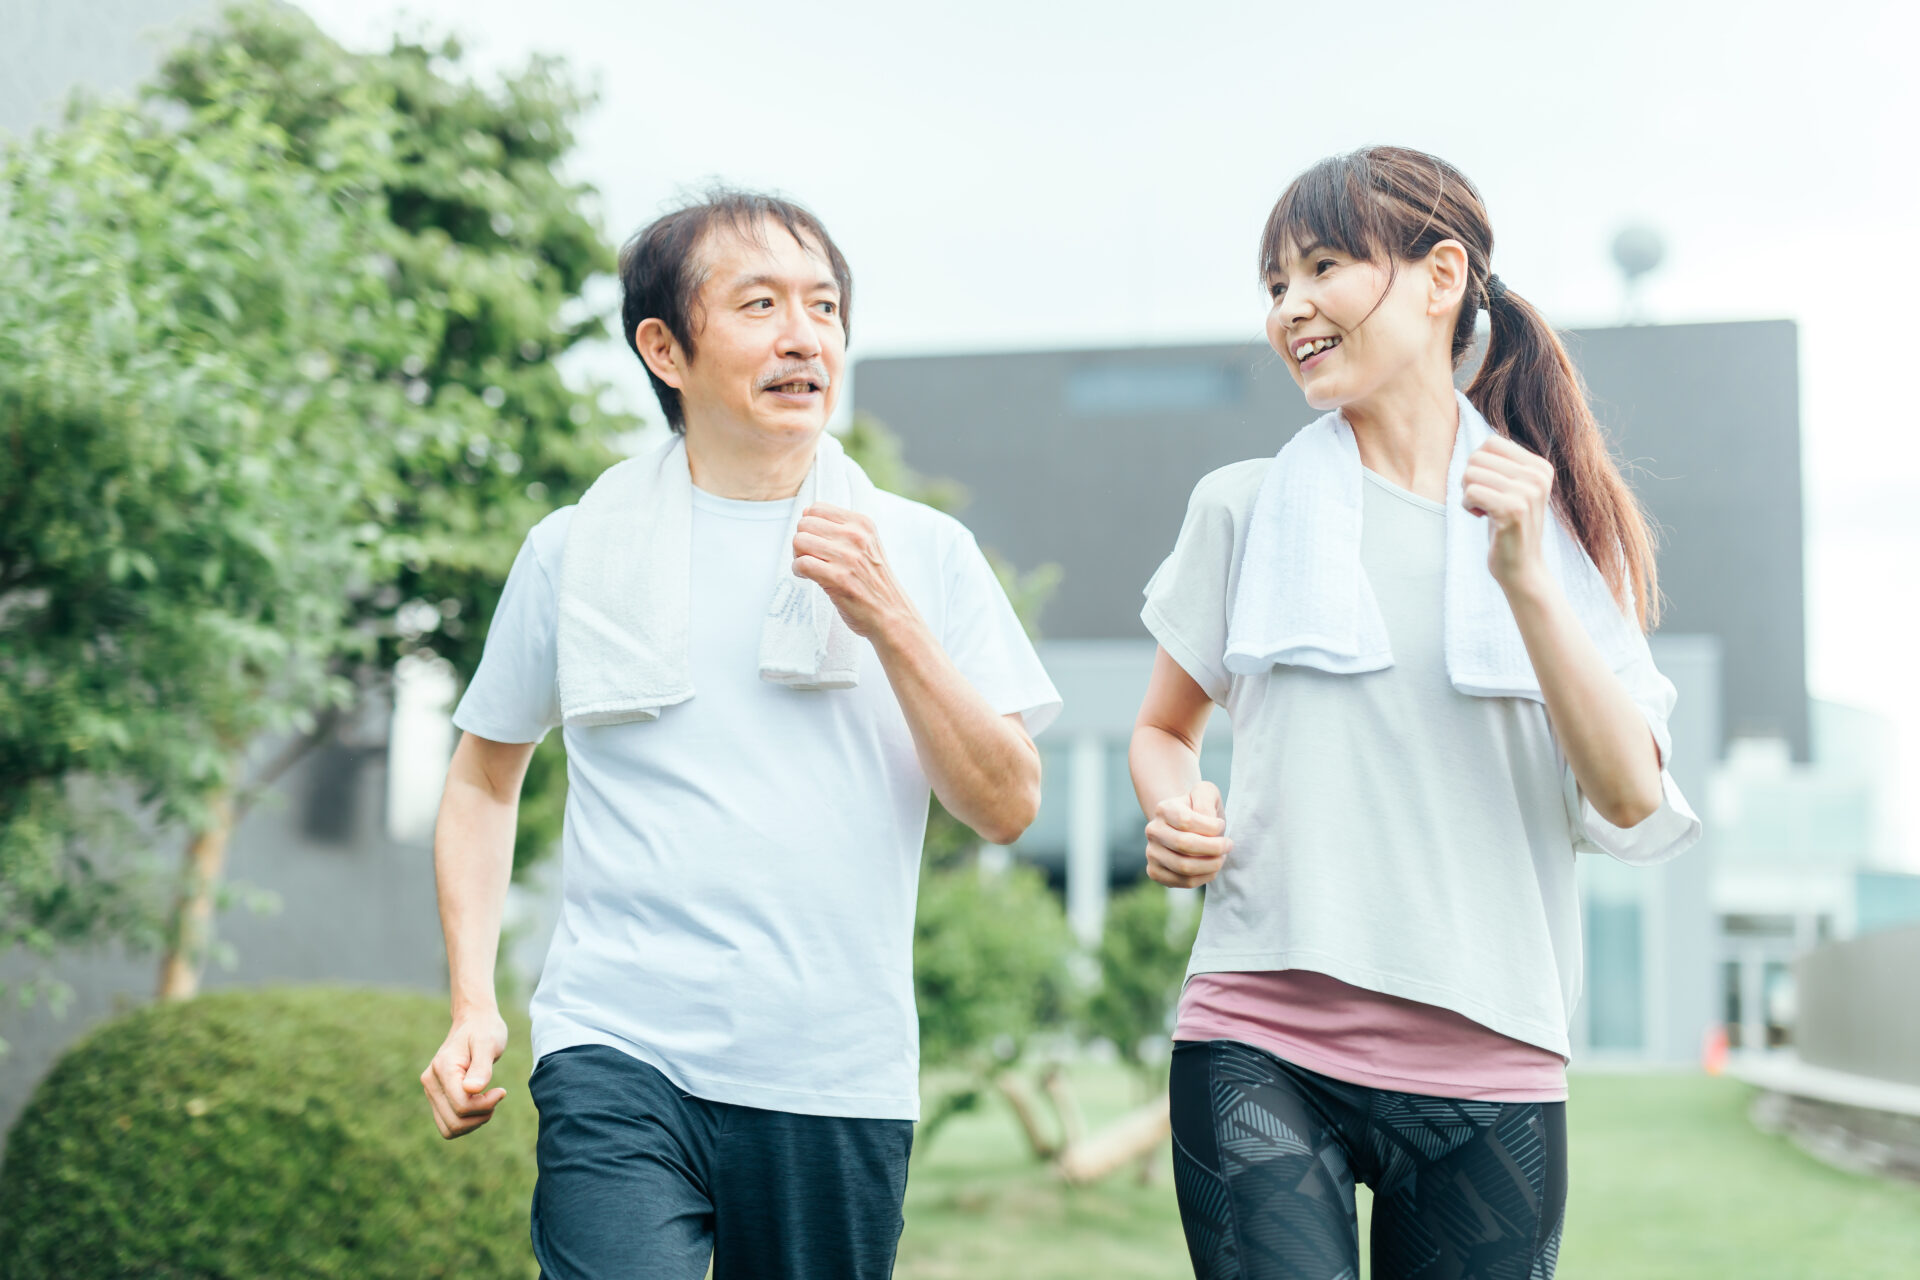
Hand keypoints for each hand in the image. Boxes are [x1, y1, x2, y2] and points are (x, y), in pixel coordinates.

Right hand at [420, 1010, 508, 1139]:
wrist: (473, 1022)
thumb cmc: (484, 1030)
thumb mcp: (488, 1043)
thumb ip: (482, 1067)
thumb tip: (472, 1090)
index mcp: (443, 1068)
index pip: (462, 1104)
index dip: (485, 1105)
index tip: (502, 1091)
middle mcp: (430, 1082)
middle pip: (454, 1121)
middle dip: (481, 1116)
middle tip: (497, 1097)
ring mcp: (431, 1091)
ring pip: (449, 1128)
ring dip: (473, 1122)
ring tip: (489, 1102)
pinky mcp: (436, 1097)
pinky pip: (447, 1124)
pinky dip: (466, 1122)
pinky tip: (480, 1105)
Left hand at [792, 503, 914, 639]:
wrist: (891, 613)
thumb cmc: (873, 580)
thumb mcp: (866, 544)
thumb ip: (840, 527)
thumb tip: (806, 511)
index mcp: (862, 524)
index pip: (817, 508)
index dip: (810, 526)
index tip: (816, 542)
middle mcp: (856, 536)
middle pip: (805, 524)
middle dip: (801, 541)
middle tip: (810, 557)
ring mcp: (848, 557)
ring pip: (799, 541)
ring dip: (798, 556)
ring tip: (809, 568)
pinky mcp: (838, 578)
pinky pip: (801, 564)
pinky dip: (798, 571)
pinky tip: (808, 578)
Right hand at [1144, 781, 1230, 887]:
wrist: (1185, 826)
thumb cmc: (1200, 809)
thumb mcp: (1206, 793)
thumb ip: (1206, 799)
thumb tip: (1207, 822)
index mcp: (1163, 809)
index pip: (1186, 822)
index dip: (1210, 827)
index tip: (1222, 826)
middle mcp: (1153, 831)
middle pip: (1184, 845)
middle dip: (1214, 848)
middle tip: (1228, 845)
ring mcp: (1151, 853)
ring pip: (1184, 867)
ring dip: (1211, 864)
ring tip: (1221, 858)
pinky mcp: (1155, 872)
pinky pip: (1183, 882)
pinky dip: (1204, 877)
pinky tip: (1211, 868)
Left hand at [1461, 435, 1553, 593]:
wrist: (1522, 569)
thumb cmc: (1507, 526)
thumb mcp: (1512, 488)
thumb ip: (1500, 462)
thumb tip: (1466, 416)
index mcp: (1540, 466)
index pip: (1490, 443)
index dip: (1479, 466)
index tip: (1492, 489)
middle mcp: (1538, 475)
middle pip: (1477, 458)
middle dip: (1470, 481)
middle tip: (1486, 503)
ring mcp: (1528, 492)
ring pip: (1470, 474)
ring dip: (1468, 495)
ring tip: (1486, 511)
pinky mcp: (1514, 510)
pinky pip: (1470, 493)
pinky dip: (1468, 507)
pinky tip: (1483, 519)